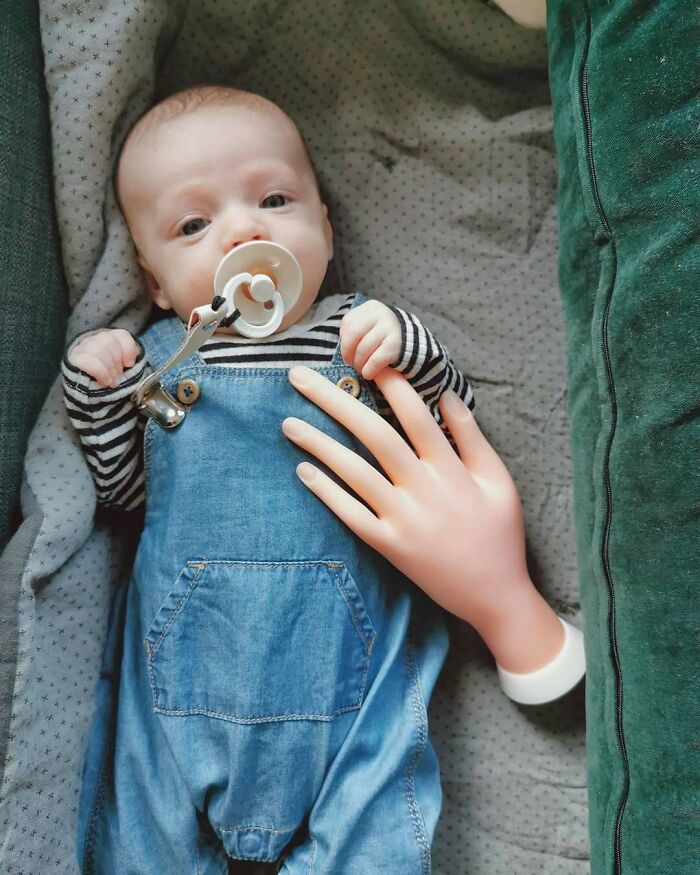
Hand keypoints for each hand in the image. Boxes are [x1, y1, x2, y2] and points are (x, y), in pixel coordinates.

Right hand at [68, 329, 140, 387]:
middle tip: (119, 377)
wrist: (85, 388)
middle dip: (117, 362)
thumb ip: (128, 361)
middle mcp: (94, 340)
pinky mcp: (74, 360)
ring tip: (112, 382)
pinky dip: (100, 372)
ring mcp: (82, 348)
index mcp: (109, 339)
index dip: (128, 349)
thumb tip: (132, 360)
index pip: (121, 334)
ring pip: (98, 349)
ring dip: (109, 368)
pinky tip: (105, 381)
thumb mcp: (121, 369)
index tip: (129, 364)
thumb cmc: (108, 377)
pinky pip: (87, 360)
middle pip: (109, 341)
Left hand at [281, 366, 563, 672]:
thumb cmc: (500, 534)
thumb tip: (446, 396)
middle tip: (299, 378)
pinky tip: (303, 470)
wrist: (495, 595)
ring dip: (320, 445)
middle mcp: (424, 489)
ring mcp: (404, 519)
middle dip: (334, 402)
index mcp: (452, 469)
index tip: (366, 362)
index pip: (415, 417)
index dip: (391, 386)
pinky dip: (327, 493)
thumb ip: (473, 437)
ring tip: (288, 422)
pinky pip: (352, 515)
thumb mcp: (499, 481)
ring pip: (355, 473)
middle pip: (374, 436)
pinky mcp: (389, 546)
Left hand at [339, 299, 401, 379]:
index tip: (347, 353)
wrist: (410, 343)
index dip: (343, 342)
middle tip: (350, 362)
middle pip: (353, 334)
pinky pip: (375, 360)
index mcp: (371, 308)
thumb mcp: (369, 327)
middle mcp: (381, 314)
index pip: (348, 323)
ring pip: (363, 349)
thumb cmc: (382, 337)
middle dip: (348, 352)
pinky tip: (369, 373)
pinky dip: (368, 370)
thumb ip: (354, 332)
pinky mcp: (395, 345)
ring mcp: (389, 328)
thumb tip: (344, 351)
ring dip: (358, 364)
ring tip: (361, 368)